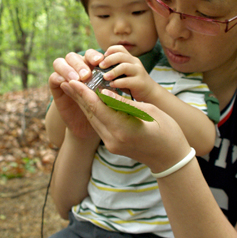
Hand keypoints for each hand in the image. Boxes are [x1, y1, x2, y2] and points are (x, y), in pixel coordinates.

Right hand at [48, 50, 103, 139]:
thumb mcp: (108, 97)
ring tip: (76, 79)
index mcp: (90, 67)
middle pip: (73, 57)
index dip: (94, 56)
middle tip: (86, 75)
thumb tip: (117, 79)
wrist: (87, 127)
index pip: (90, 55)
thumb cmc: (102, 109)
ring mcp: (64, 76)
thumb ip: (110, 87)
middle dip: (80, 64)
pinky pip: (53, 77)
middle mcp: (76, 69)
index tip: (100, 62)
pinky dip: (58, 78)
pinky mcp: (55, 86)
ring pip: (60, 63)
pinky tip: (64, 83)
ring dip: (67, 69)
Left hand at [60, 80, 191, 172]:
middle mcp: (114, 139)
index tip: (73, 80)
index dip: (84, 93)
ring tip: (72, 89)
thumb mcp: (148, 111)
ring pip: (93, 120)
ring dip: (82, 104)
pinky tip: (86, 101)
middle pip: (91, 114)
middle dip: (78, 97)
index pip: (98, 108)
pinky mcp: (112, 145)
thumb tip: (105, 93)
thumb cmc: (167, 131)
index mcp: (124, 129)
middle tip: (66, 80)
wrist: (170, 158)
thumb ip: (124, 103)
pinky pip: (99, 125)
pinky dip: (92, 112)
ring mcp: (112, 144)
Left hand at [99, 45, 157, 101]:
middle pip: (121, 56)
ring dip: (113, 71)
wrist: (150, 92)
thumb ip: (115, 68)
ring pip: (124, 67)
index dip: (110, 50)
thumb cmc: (133, 83)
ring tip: (105, 77)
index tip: (102, 58)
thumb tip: (98, 68)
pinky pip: (128, 81)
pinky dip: (118, 83)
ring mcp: (138, 72)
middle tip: (100, 66)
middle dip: (109, 60)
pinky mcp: (140, 82)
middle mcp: (135, 63)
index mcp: (130, 59)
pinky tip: (112, 85)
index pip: (120, 49)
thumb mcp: (125, 73)